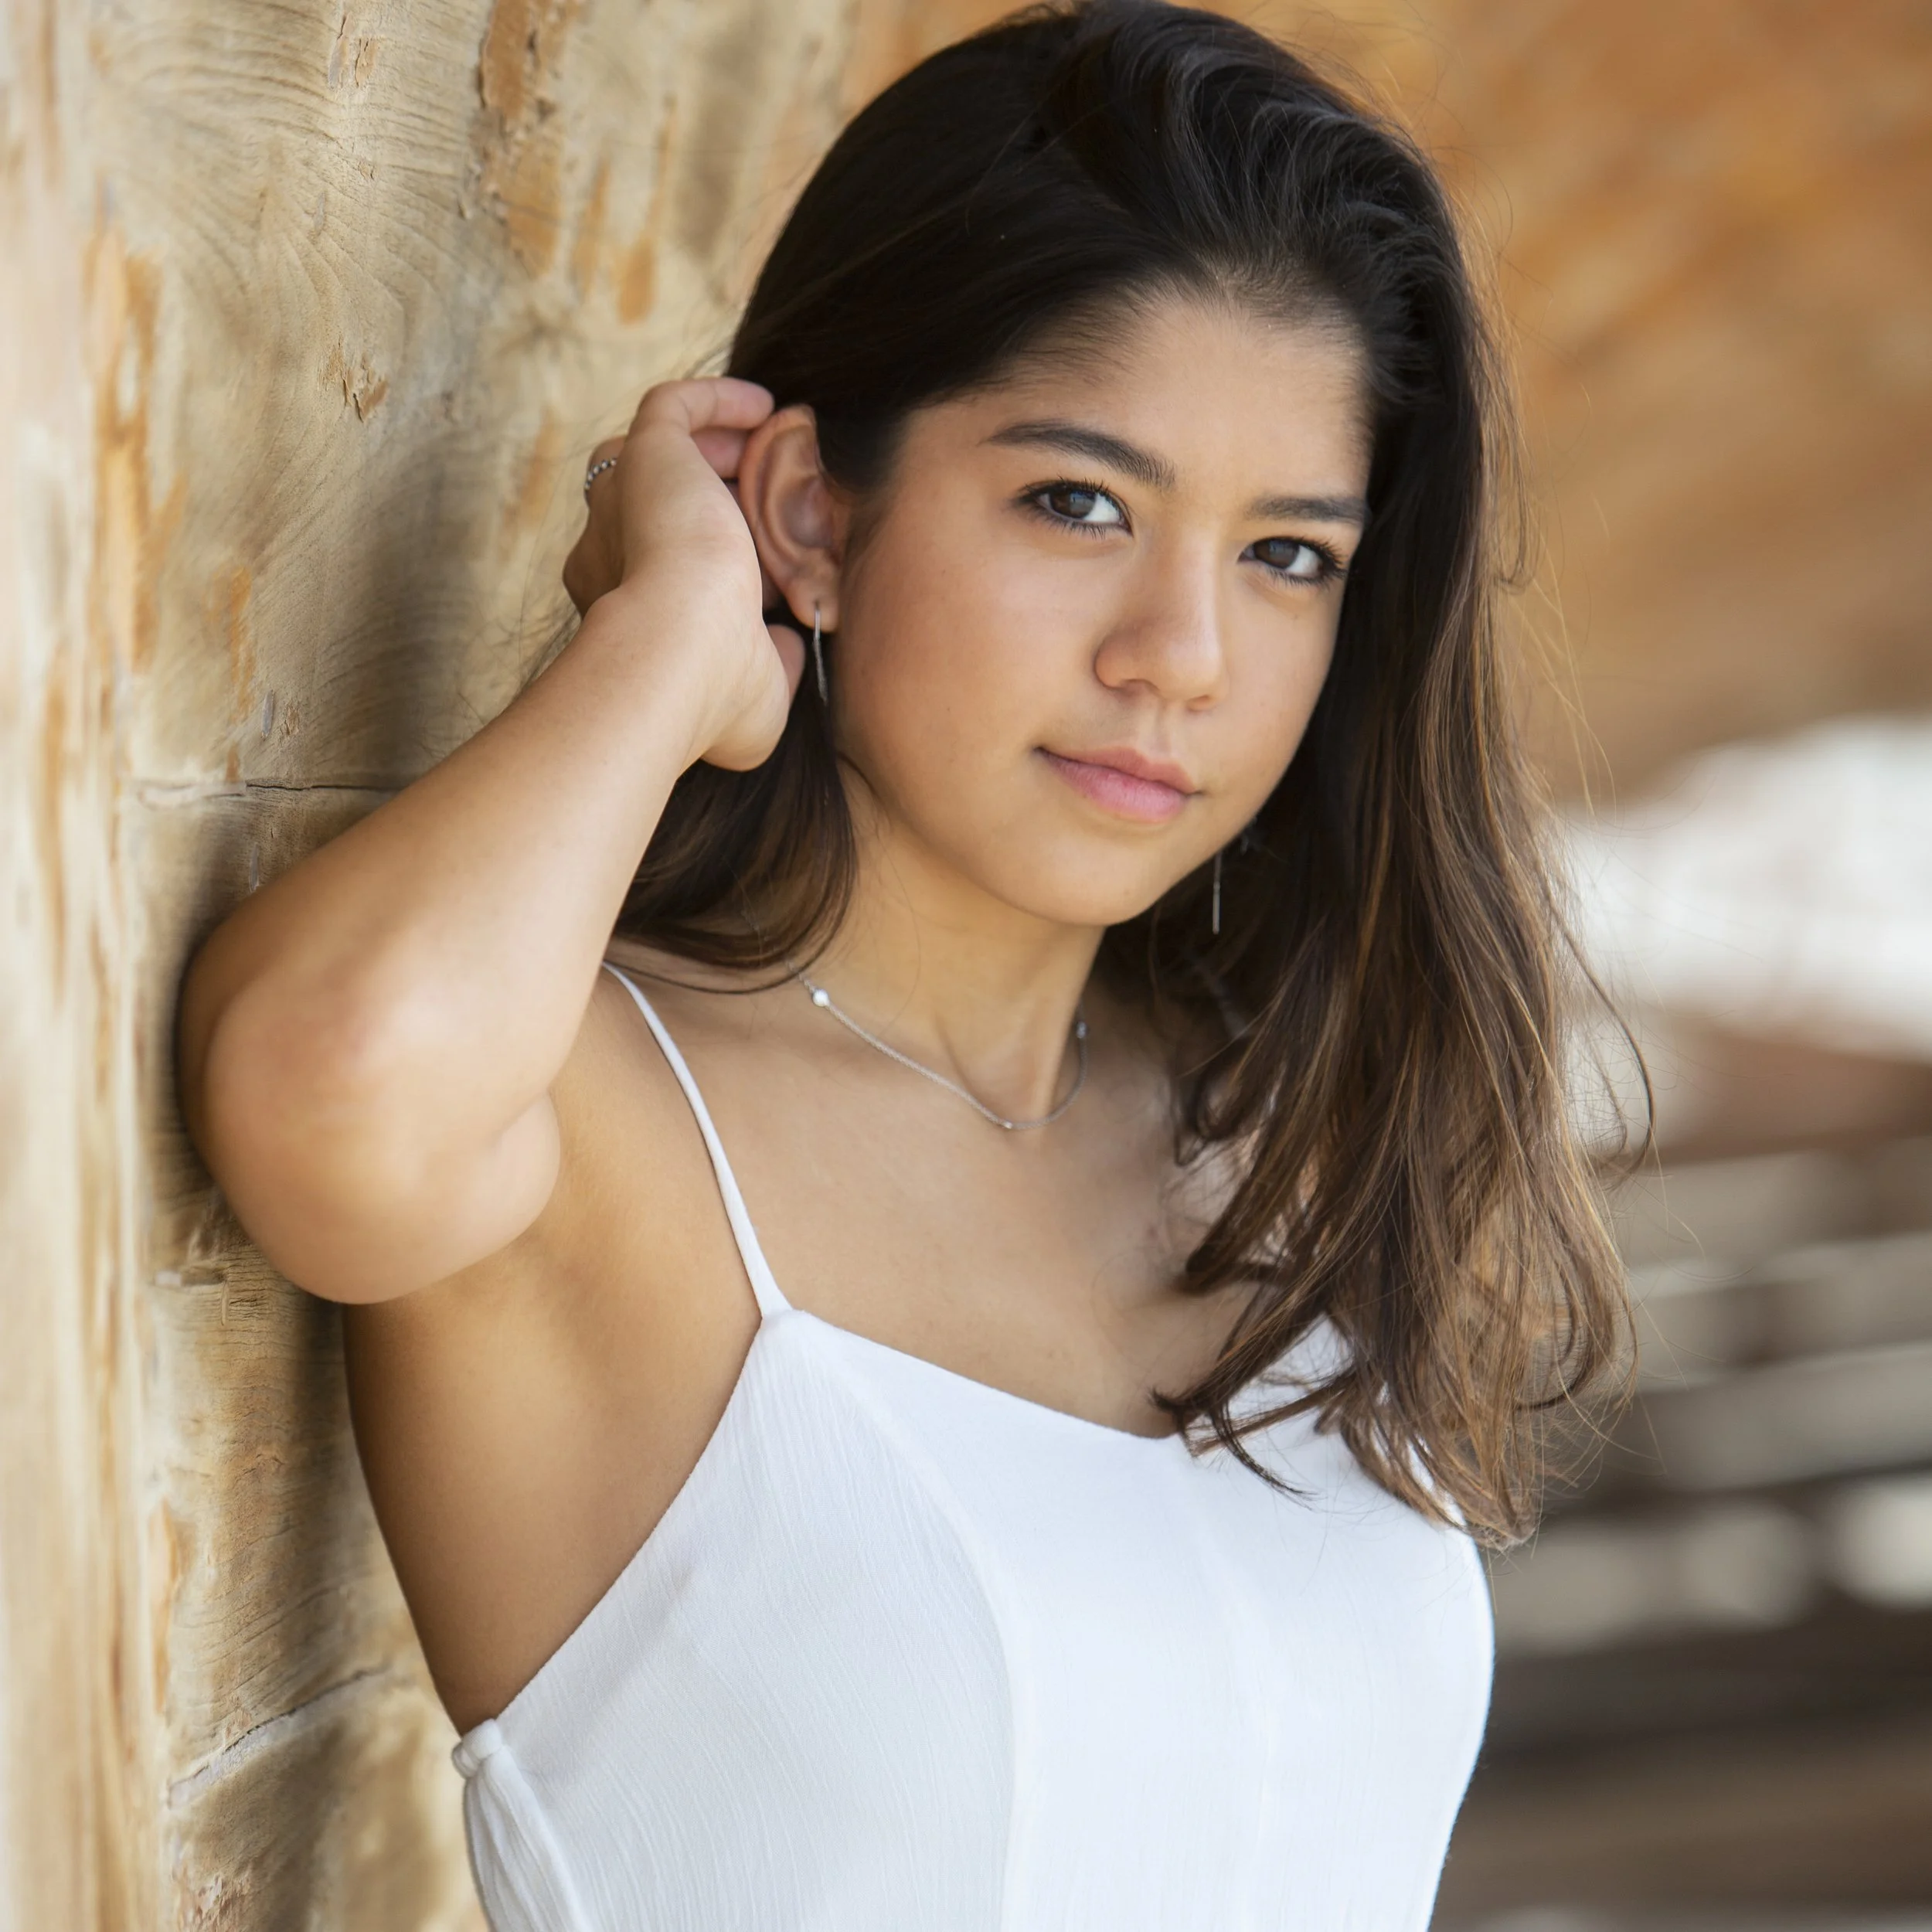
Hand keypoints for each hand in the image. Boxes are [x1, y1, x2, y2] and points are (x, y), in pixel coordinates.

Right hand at [563, 379, 804, 770]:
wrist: (678, 652)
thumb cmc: (711, 694)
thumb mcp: (758, 700)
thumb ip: (772, 669)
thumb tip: (787, 644)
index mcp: (622, 607)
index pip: (661, 568)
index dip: (718, 565)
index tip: (771, 576)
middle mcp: (609, 549)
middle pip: (657, 508)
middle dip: (716, 507)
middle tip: (777, 514)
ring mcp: (622, 500)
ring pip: (658, 455)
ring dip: (716, 453)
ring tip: (774, 458)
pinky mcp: (646, 455)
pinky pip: (671, 406)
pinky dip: (715, 400)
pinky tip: (765, 407)